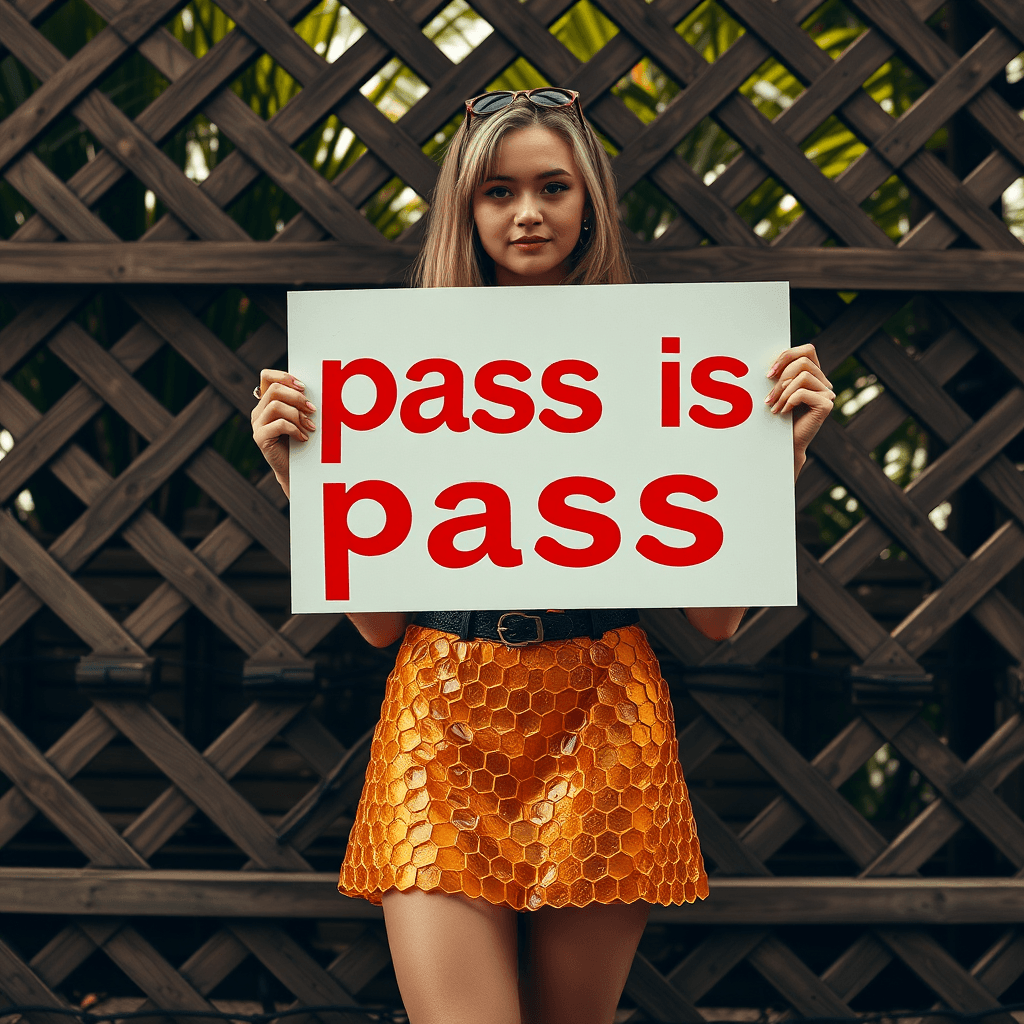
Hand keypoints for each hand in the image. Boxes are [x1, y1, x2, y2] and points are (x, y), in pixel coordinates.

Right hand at [250, 368, 316, 497]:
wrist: (295, 469)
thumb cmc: (301, 440)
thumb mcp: (301, 417)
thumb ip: (300, 403)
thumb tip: (312, 390)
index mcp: (268, 401)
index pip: (267, 376)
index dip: (285, 376)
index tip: (304, 387)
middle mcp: (259, 410)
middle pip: (275, 389)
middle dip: (297, 397)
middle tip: (313, 410)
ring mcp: (257, 424)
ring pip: (276, 405)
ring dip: (297, 415)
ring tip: (310, 427)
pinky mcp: (260, 437)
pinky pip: (278, 424)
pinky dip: (294, 429)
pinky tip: (303, 437)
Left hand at [765, 343, 833, 477]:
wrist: (785, 443)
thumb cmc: (779, 416)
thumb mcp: (778, 390)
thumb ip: (781, 373)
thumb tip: (773, 361)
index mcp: (814, 374)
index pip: (807, 350)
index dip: (787, 356)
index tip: (769, 373)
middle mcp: (824, 382)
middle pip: (803, 362)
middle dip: (781, 378)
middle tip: (768, 397)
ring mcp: (827, 393)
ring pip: (802, 376)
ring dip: (782, 392)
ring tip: (774, 407)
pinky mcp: (826, 405)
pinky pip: (803, 393)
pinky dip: (789, 401)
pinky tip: (784, 412)